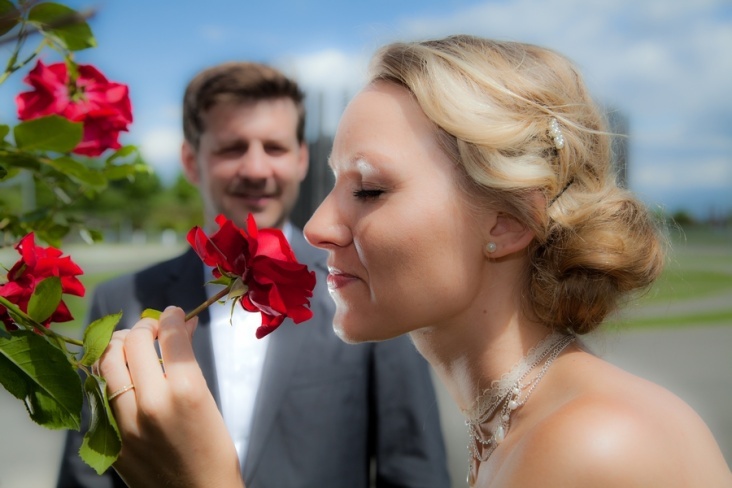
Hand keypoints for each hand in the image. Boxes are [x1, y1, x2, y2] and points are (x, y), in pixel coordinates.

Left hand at [99, 306, 243, 487]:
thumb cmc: (213, 450)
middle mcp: (151, 402)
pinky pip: (99, 392)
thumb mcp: (208, 400)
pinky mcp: (109, 438)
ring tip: (132, 345)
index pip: (170, 335)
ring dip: (119, 344)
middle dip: (145, 326)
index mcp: (185, 391)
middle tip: (154, 328)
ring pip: (107, 361)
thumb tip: (181, 328)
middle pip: (134, 342)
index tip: (175, 314)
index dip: (173, 317)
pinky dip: (109, 374)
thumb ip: (188, 362)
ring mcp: (124, 422)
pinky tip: (121, 373)